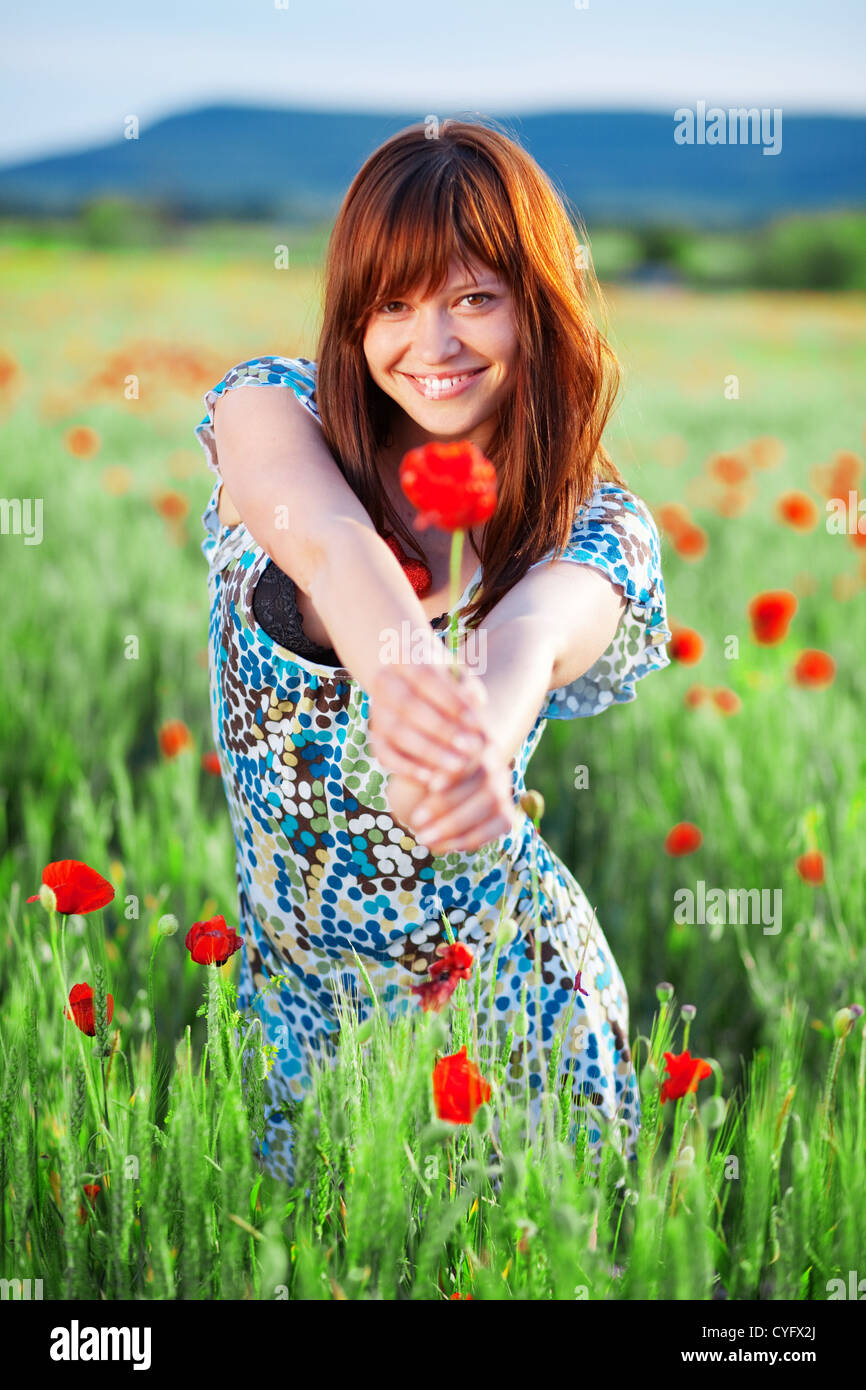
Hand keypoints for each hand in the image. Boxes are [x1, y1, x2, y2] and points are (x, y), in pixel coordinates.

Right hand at [368, 656, 488, 790]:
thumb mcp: (458, 675)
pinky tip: (431, 777)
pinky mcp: (375, 737)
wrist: (414, 688)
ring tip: (458, 765)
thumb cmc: (446, 682)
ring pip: (398, 732)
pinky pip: (386, 755)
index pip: (425, 677)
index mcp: (403, 658)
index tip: (476, 720)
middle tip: (471, 747)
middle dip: (442, 729)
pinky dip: (406, 768)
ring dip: (429, 751)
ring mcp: (377, 711)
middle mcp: (384, 682)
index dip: (450, 700)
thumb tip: (477, 703)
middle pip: (409, 707)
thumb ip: (468, 686)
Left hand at [395, 744, 517, 855]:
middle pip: (483, 779)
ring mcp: (503, 787)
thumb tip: (429, 778)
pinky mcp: (505, 814)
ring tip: (423, 838)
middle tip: (416, 821)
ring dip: (456, 825)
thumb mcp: (412, 765)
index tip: (432, 785)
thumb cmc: (416, 774)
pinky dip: (470, 838)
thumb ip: (421, 767)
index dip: (456, 770)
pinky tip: (440, 846)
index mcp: (472, 739)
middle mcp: (494, 760)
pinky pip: (497, 826)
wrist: (425, 792)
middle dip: (448, 804)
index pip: (471, 752)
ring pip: (492, 803)